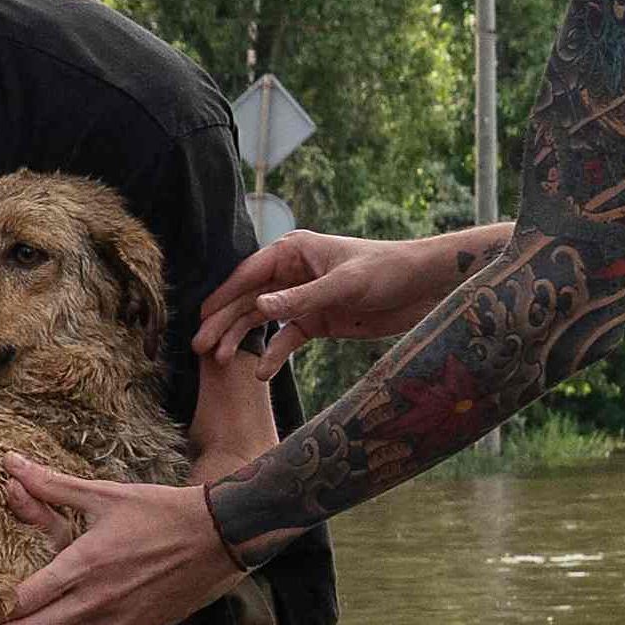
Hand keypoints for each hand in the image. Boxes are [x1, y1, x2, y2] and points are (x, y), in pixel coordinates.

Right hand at [198, 226, 452, 363]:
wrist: (424, 288)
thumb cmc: (387, 271)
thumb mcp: (344, 284)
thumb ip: (301, 298)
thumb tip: (257, 308)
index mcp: (293, 251)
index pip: (248, 275)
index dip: (222, 297)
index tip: (200, 318)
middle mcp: (292, 273)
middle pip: (248, 299)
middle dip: (224, 322)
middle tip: (199, 347)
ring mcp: (303, 298)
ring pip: (261, 321)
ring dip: (242, 339)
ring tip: (220, 361)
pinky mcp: (317, 321)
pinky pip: (287, 339)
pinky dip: (274, 356)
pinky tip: (260, 374)